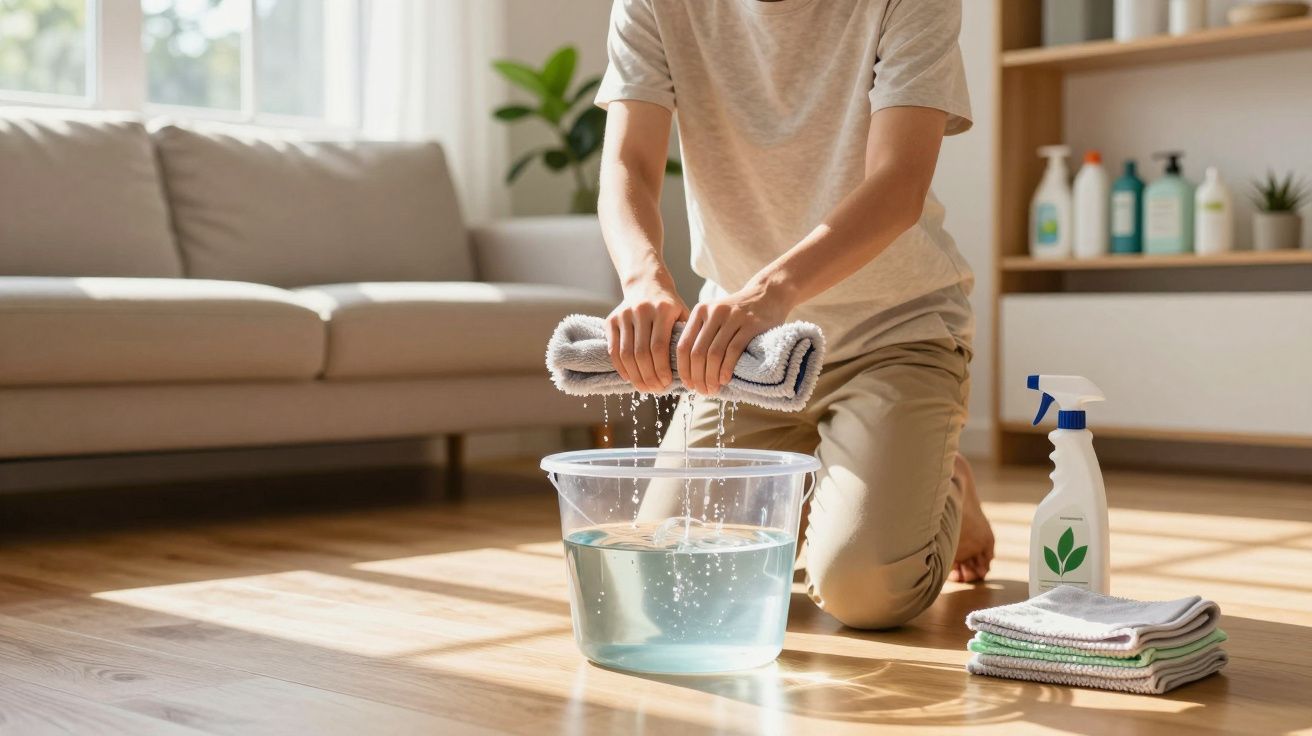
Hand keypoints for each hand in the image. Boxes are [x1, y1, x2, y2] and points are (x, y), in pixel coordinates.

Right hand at [606, 274, 688, 392]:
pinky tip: (631, 378)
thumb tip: (692, 370)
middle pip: (641, 353)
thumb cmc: (669, 306)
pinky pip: (613, 350)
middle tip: (656, 389)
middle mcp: (641, 310)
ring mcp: (624, 315)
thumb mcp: (683, 315)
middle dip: (648, 376)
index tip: (667, 383)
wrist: (646, 284)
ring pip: (626, 354)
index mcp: (663, 310)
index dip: (661, 369)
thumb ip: (687, 337)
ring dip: (635, 376)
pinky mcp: (611, 320)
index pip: (659, 347)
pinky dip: (621, 368)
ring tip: (644, 387)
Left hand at [677, 277, 794, 395]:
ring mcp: (732, 317)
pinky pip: (733, 351)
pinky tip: (724, 380)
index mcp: (700, 311)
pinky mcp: (751, 324)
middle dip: (697, 377)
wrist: (768, 293)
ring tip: (712, 389)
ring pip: (714, 354)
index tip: (688, 385)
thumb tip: (687, 368)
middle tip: (702, 391)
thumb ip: (701, 334)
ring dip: (711, 377)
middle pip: (697, 353)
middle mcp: (713, 312)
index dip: (683, 369)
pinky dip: (726, 368)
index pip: (683, 345)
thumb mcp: (715, 315)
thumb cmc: (738, 312)